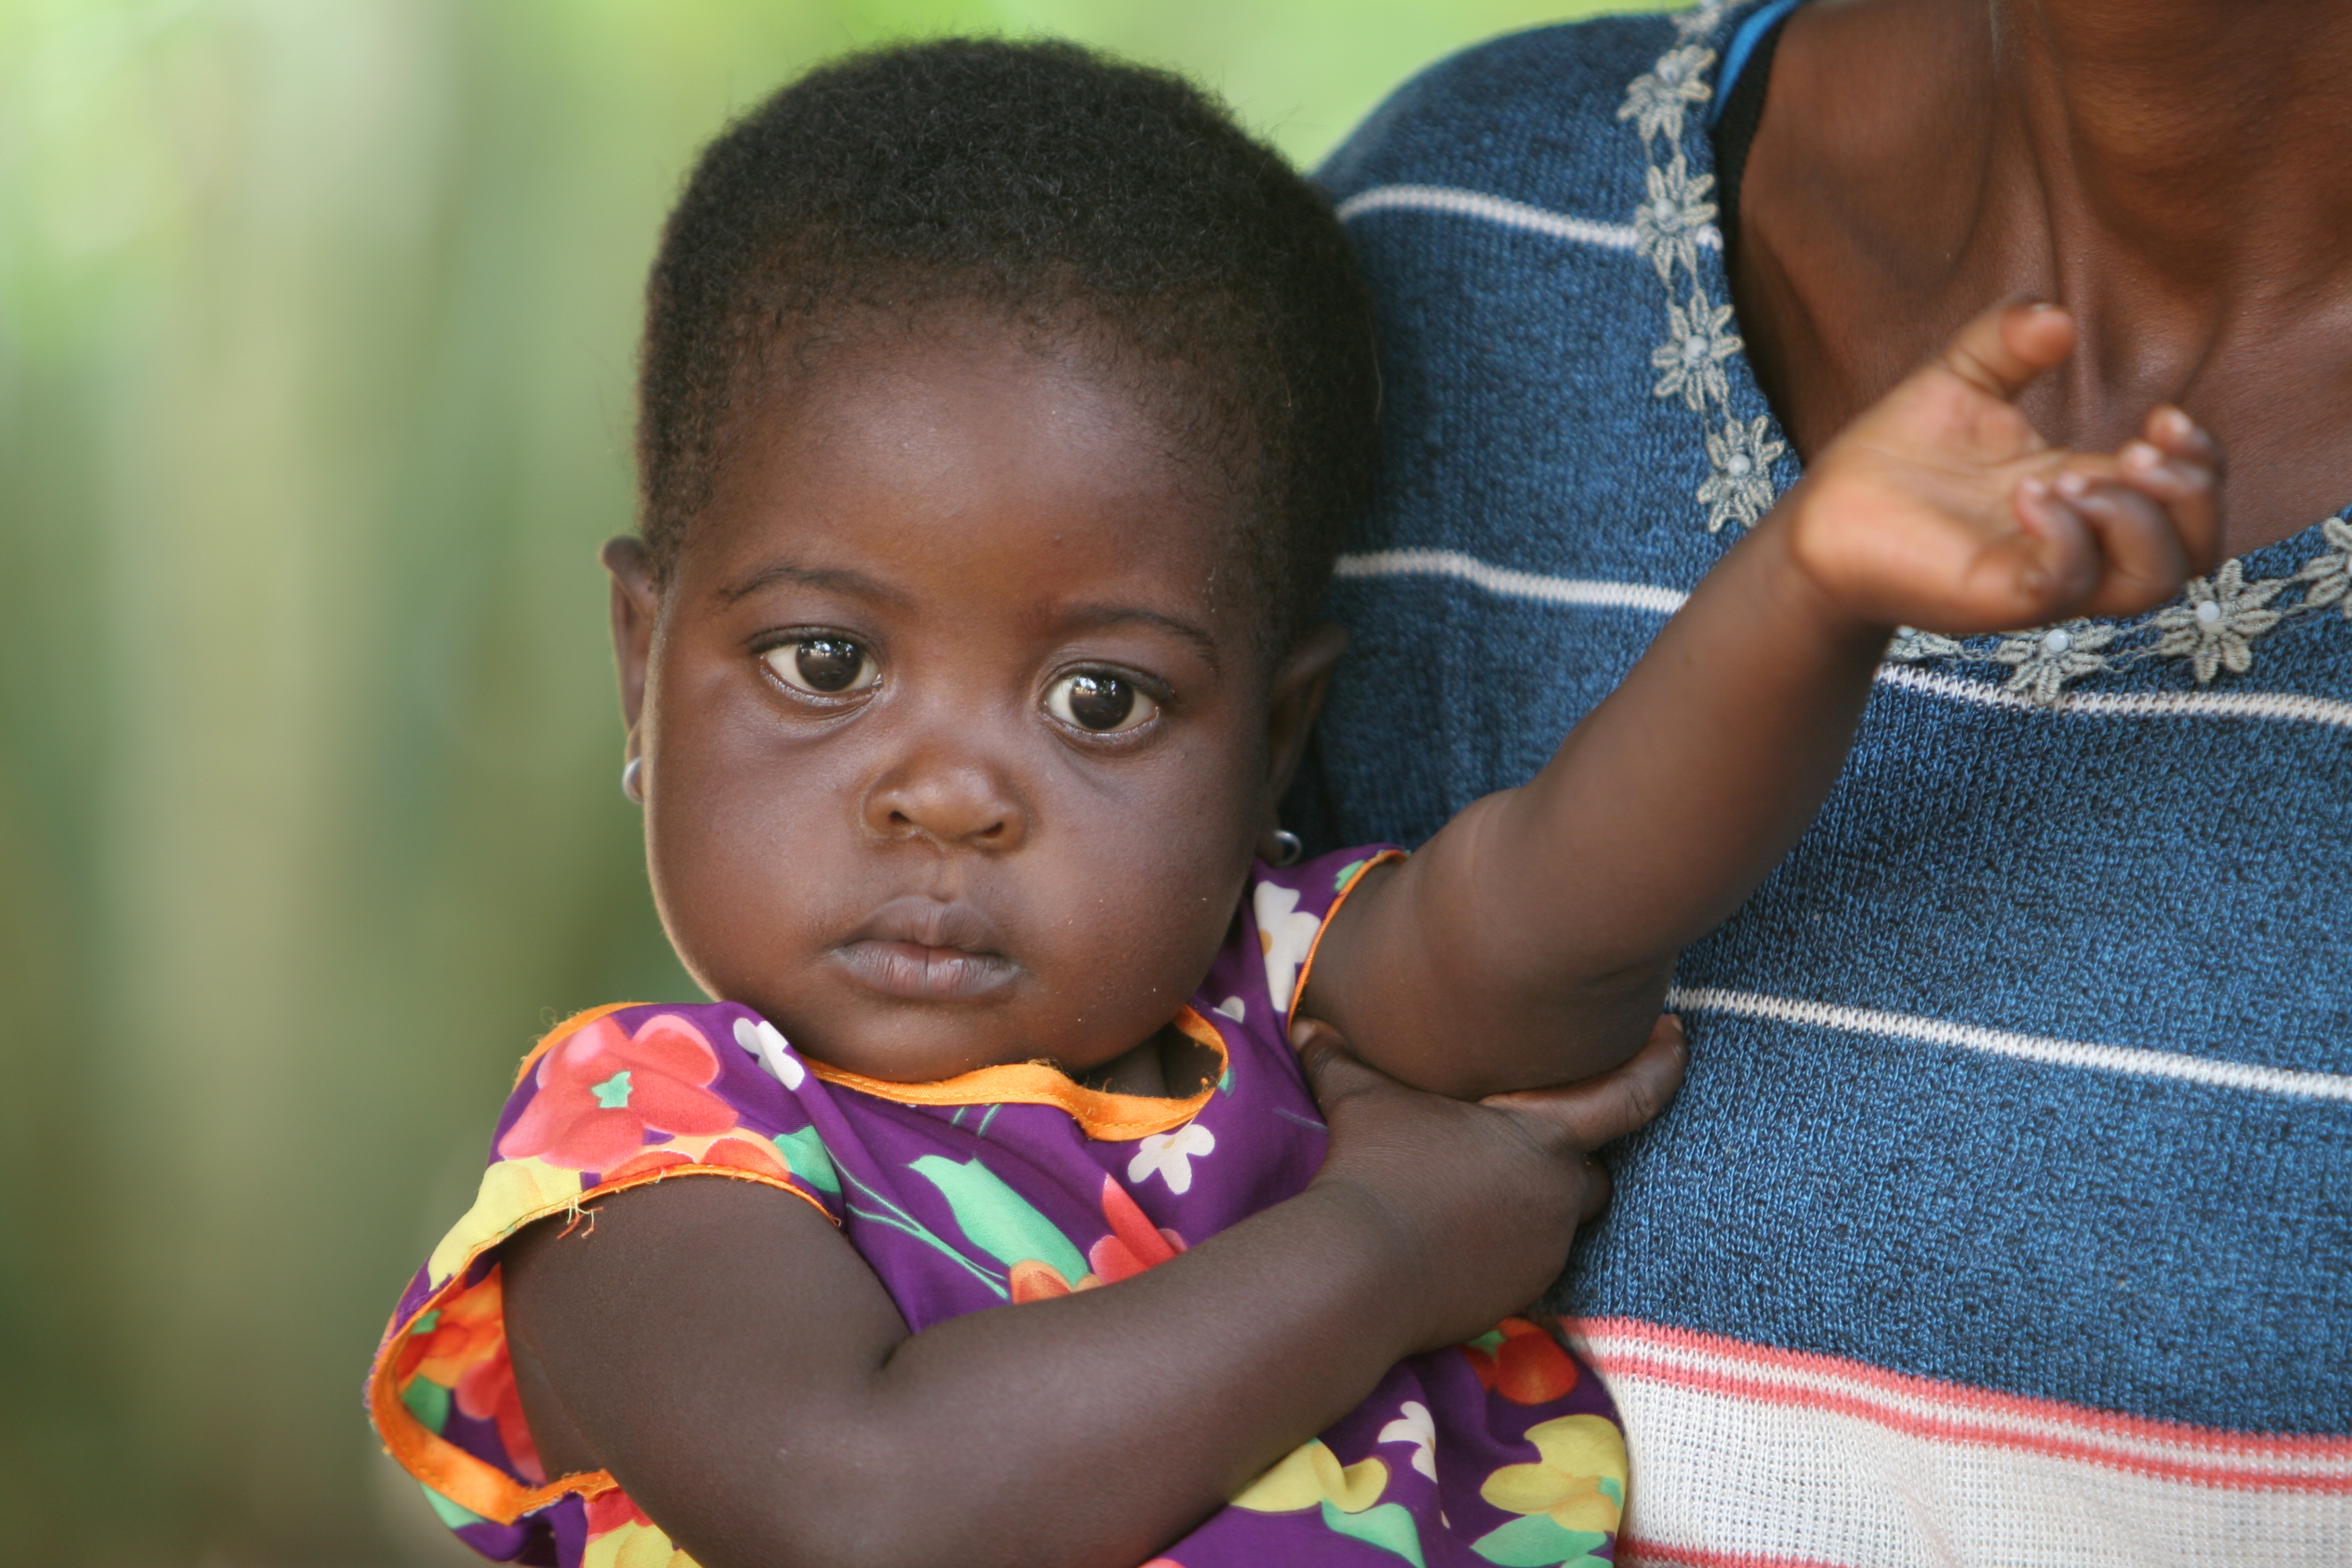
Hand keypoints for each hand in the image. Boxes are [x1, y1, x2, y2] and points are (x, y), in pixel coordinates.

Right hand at [1297, 1013, 1685, 1350]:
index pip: (1629, 1096)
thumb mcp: (1360, 1102)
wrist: (1364, 1266)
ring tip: (1490, 1194)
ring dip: (1540, 1204)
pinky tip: (1467, 1236)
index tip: (1677, 1036)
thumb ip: (1342, 1059)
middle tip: (1536, 1142)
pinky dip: (1512, 1244)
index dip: (1661, 1063)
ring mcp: (1546, 1246)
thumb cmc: (1373, 1169)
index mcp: (1541, 1134)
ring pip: (1565, 1219)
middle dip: (1571, 1158)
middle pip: (1596, 1168)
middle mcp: (1558, 1190)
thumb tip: (1306, 1024)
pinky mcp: (1525, 1291)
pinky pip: (1535, 1261)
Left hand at [1784, 299, 2222, 634]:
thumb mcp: (1959, 379)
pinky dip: (2064, 537)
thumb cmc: (1893, 457)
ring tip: (2077, 476)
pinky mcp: (1997, 597)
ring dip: (2138, 520)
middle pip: (2196, 552)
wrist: (1821, 514)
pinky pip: (2065, 584)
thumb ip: (2008, 341)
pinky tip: (2027, 493)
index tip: (2165, 415)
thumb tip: (2058, 317)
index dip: (2201, 461)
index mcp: (2082, 493)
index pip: (2187, 500)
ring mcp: (2040, 576)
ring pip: (2151, 581)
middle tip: (2136, 449)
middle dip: (2192, 495)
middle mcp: (2076, 543)